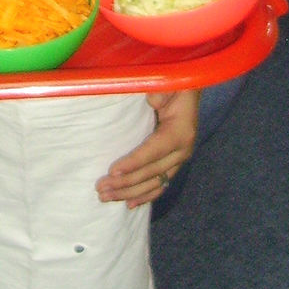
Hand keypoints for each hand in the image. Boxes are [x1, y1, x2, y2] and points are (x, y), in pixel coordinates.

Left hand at [96, 89, 198, 207]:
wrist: (188, 92)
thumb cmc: (172, 87)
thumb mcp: (167, 85)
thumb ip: (160, 93)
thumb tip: (152, 101)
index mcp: (180, 132)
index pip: (153, 151)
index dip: (133, 162)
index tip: (112, 171)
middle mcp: (183, 150)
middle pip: (151, 172)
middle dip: (125, 183)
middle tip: (101, 189)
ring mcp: (179, 159)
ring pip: (154, 183)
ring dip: (130, 192)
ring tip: (107, 197)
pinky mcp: (174, 164)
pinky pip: (160, 184)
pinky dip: (145, 195)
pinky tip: (129, 204)